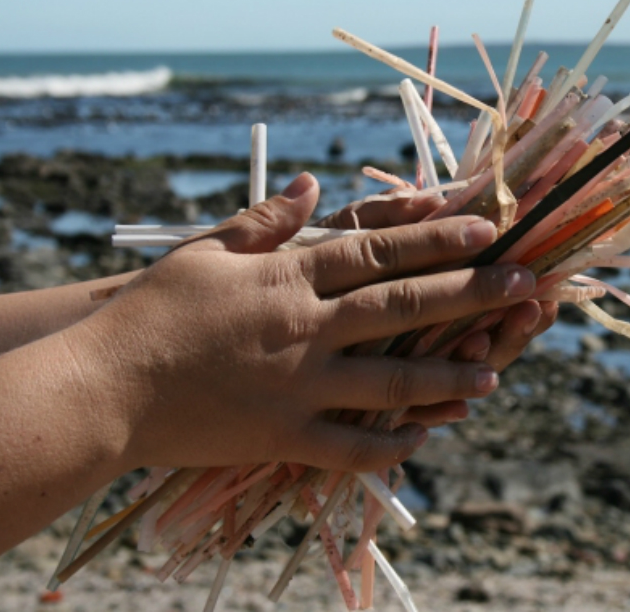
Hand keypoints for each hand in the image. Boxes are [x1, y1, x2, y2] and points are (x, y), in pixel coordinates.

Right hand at [70, 173, 536, 473]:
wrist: (105, 386)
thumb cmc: (153, 312)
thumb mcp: (207, 252)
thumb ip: (267, 222)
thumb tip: (314, 184)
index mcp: (290, 277)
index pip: (380, 250)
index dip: (439, 236)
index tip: (488, 226)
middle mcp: (306, 328)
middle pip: (404, 305)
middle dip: (471, 292)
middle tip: (524, 284)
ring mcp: (299, 386)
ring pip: (392, 379)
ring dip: (449, 375)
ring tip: (494, 374)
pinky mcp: (283, 436)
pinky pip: (351, 445)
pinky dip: (392, 444)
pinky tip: (426, 438)